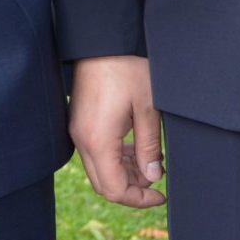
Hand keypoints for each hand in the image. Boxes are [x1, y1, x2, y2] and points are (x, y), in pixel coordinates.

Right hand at [69, 54, 164, 207]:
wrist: (102, 40)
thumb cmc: (127, 69)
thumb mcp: (147, 110)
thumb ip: (149, 148)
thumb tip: (152, 177)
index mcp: (98, 140)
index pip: (114, 189)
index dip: (139, 199)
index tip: (161, 195)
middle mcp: (82, 139)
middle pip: (103, 184)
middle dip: (131, 189)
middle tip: (157, 178)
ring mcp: (78, 130)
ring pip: (99, 169)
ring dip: (124, 173)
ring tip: (150, 160)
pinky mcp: (80, 121)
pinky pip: (95, 152)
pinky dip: (115, 158)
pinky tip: (135, 146)